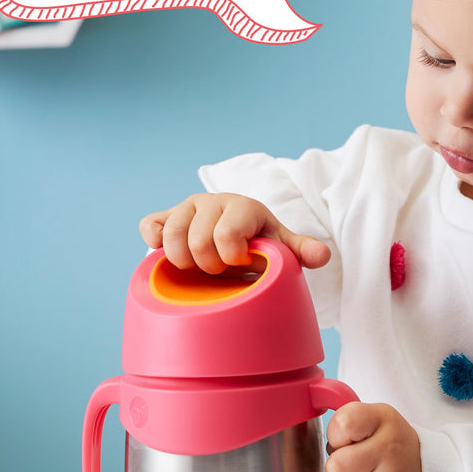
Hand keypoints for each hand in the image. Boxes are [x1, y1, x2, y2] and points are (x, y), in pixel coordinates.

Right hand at [138, 192, 330, 272]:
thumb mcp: (280, 245)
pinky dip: (155, 243)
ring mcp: (185, 208)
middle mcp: (212, 202)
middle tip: (220, 269)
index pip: (227, 236)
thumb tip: (323, 256)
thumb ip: (298, 250)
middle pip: (197, 243)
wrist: (233, 235)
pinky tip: (170, 253)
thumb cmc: (257, 243)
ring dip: (183, 261)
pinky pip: (150, 226)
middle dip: (208, 266)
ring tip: (198, 266)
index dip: (231, 259)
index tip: (241, 264)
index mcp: (242, 207)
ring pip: (171, 237)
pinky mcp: (164, 216)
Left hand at [325, 402, 421, 471]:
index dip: (335, 435)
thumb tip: (319, 428)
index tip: (347, 440)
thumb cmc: (388, 444)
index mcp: (381, 419)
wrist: (429, 470)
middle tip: (351, 467)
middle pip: (337, 468)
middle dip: (337, 470)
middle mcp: (390, 448)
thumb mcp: (374, 418)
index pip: (342, 423)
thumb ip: (346, 419)